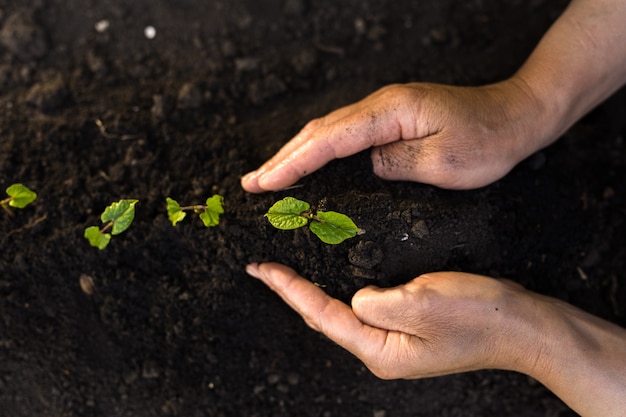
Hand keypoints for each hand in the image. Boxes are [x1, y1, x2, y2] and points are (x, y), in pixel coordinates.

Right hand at [241, 80, 546, 191]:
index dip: (293, 163)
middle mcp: (381, 106)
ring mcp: (385, 110)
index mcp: (390, 113)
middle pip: (319, 132)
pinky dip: (318, 150)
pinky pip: (344, 135)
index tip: (265, 183)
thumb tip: (365, 166)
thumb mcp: (446, 162)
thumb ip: (396, 164)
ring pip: (328, 132)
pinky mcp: (391, 119)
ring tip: (268, 176)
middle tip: (251, 184)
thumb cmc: (488, 141)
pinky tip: (308, 163)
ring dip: (295, 153)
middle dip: (282, 158)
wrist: (517, 115)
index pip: (330, 140)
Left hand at [246, 262, 534, 378]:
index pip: (321, 314)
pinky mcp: (408, 327)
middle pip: (325, 317)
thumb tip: (355, 298)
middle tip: (266, 266)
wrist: (522, 326)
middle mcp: (381, 350)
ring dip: (315, 290)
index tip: (261, 268)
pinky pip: (365, 307)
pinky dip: (343, 289)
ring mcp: (395, 341)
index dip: (289, 289)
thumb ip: (376, 301)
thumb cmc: (478, 317)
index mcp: (379, 349)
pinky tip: (336, 274)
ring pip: (342, 312)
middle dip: (294, 291)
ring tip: (289, 269)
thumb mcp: (422, 302)